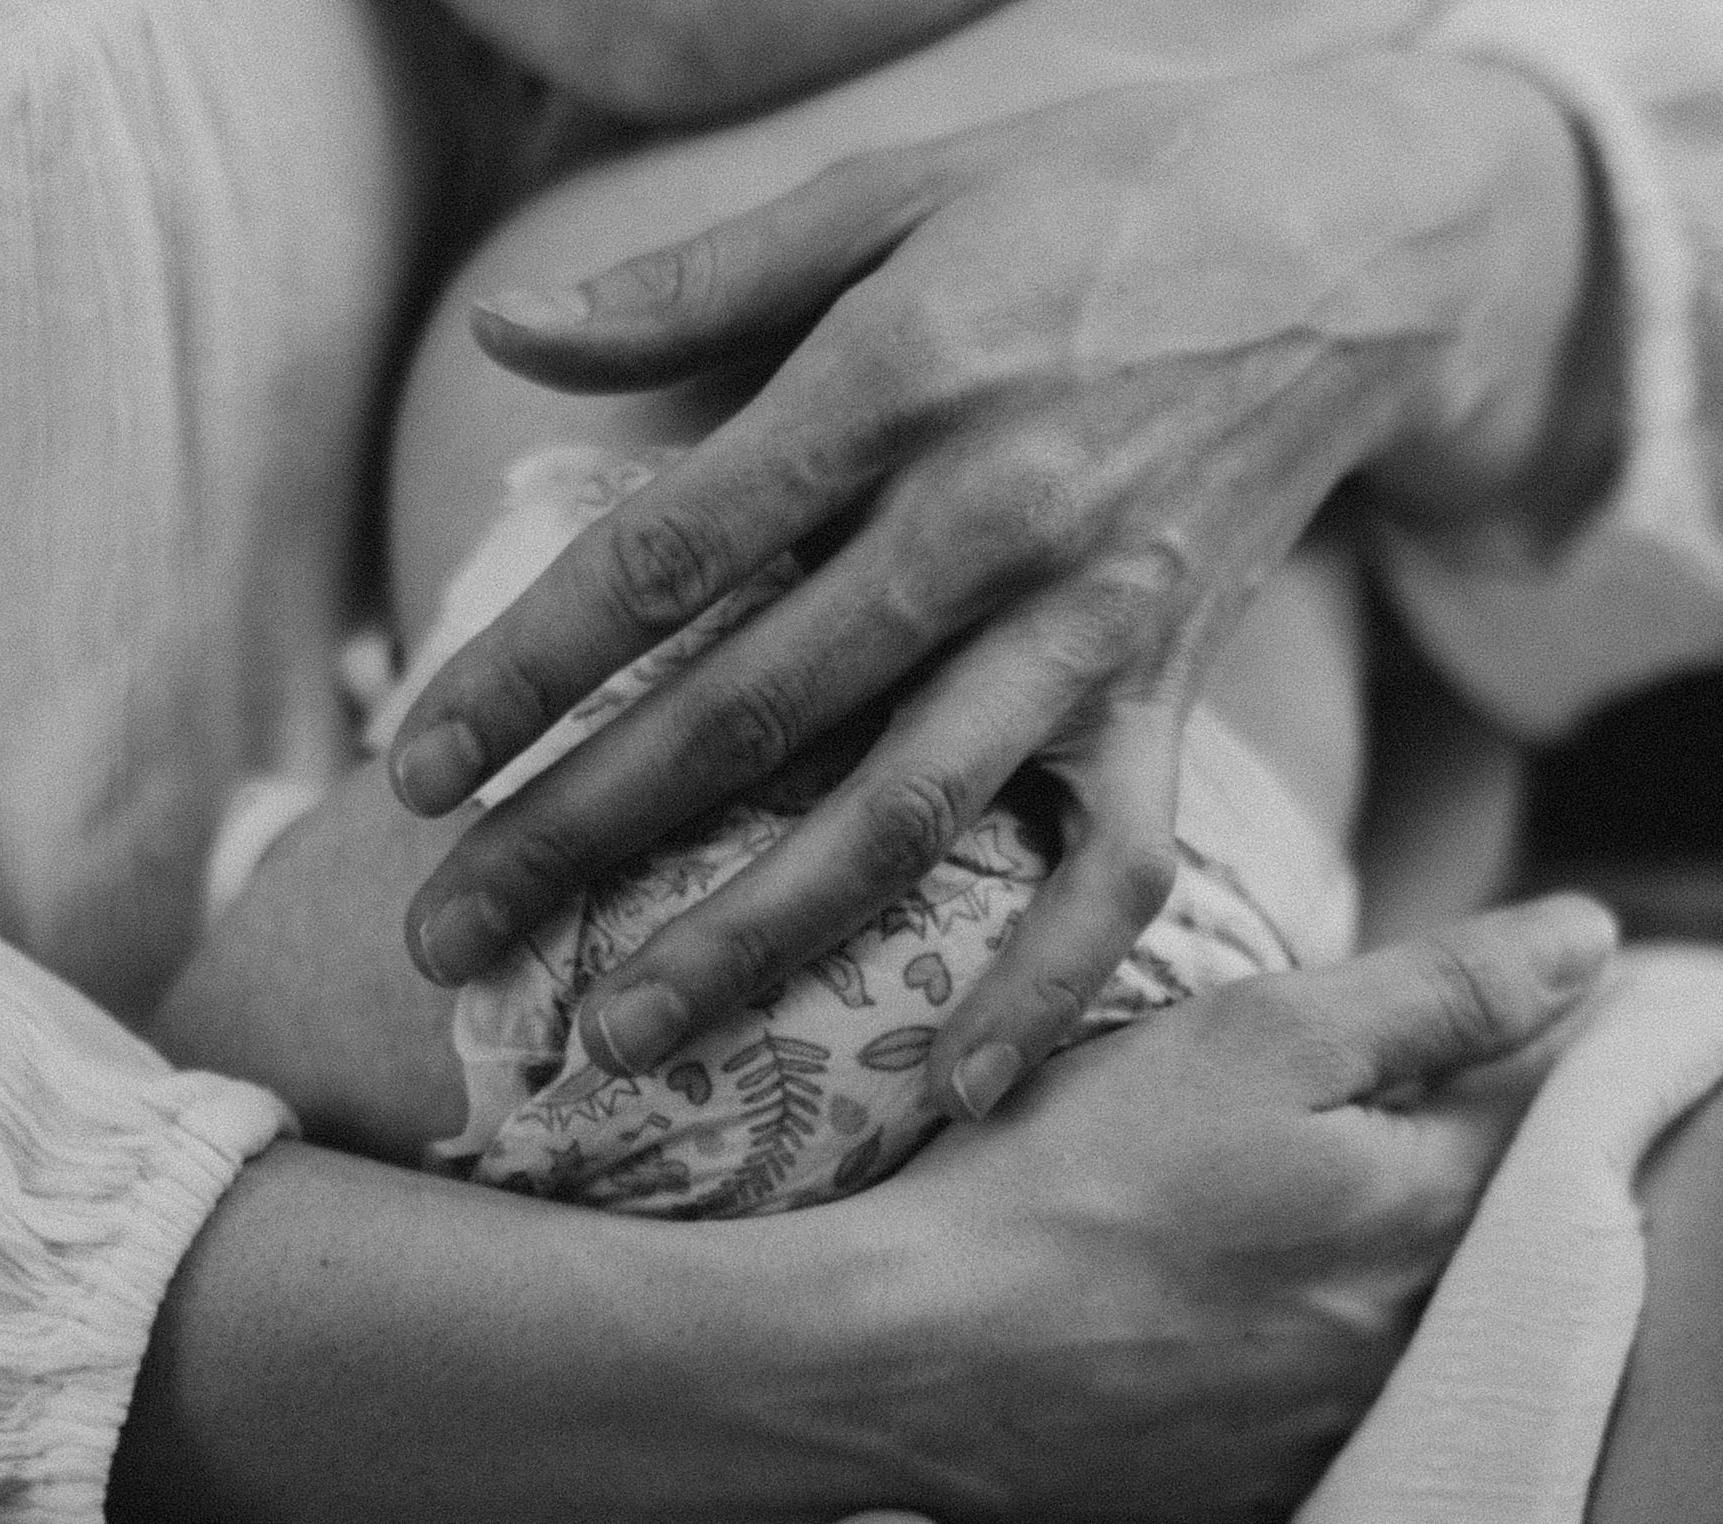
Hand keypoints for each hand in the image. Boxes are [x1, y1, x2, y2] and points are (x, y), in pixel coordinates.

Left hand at [391, 52, 1606, 1114]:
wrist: (1353, 227)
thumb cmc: (1093, 203)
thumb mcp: (893, 189)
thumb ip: (694, 283)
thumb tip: (505, 339)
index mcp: (894, 379)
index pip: (666, 551)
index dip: (529, 668)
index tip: (415, 772)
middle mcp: (986, 518)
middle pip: (749, 710)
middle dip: (581, 836)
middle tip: (447, 943)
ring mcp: (1088, 627)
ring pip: (904, 813)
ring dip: (755, 937)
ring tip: (624, 1036)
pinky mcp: (1173, 698)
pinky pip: (1115, 873)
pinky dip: (1043, 986)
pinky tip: (949, 1089)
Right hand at [852, 894, 1618, 1523]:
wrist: (900, 1369)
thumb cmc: (1069, 1180)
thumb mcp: (1256, 1036)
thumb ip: (1441, 992)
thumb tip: (1594, 945)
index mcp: (1433, 1218)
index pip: (1542, 1114)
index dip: (1482, 1058)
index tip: (1398, 1047)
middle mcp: (1411, 1355)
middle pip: (1472, 1237)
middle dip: (1418, 1175)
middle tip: (1281, 1145)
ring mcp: (1330, 1452)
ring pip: (1391, 1340)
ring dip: (1347, 1286)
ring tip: (1224, 1242)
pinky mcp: (1245, 1517)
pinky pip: (1304, 1432)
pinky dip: (1272, 1379)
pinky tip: (1181, 1338)